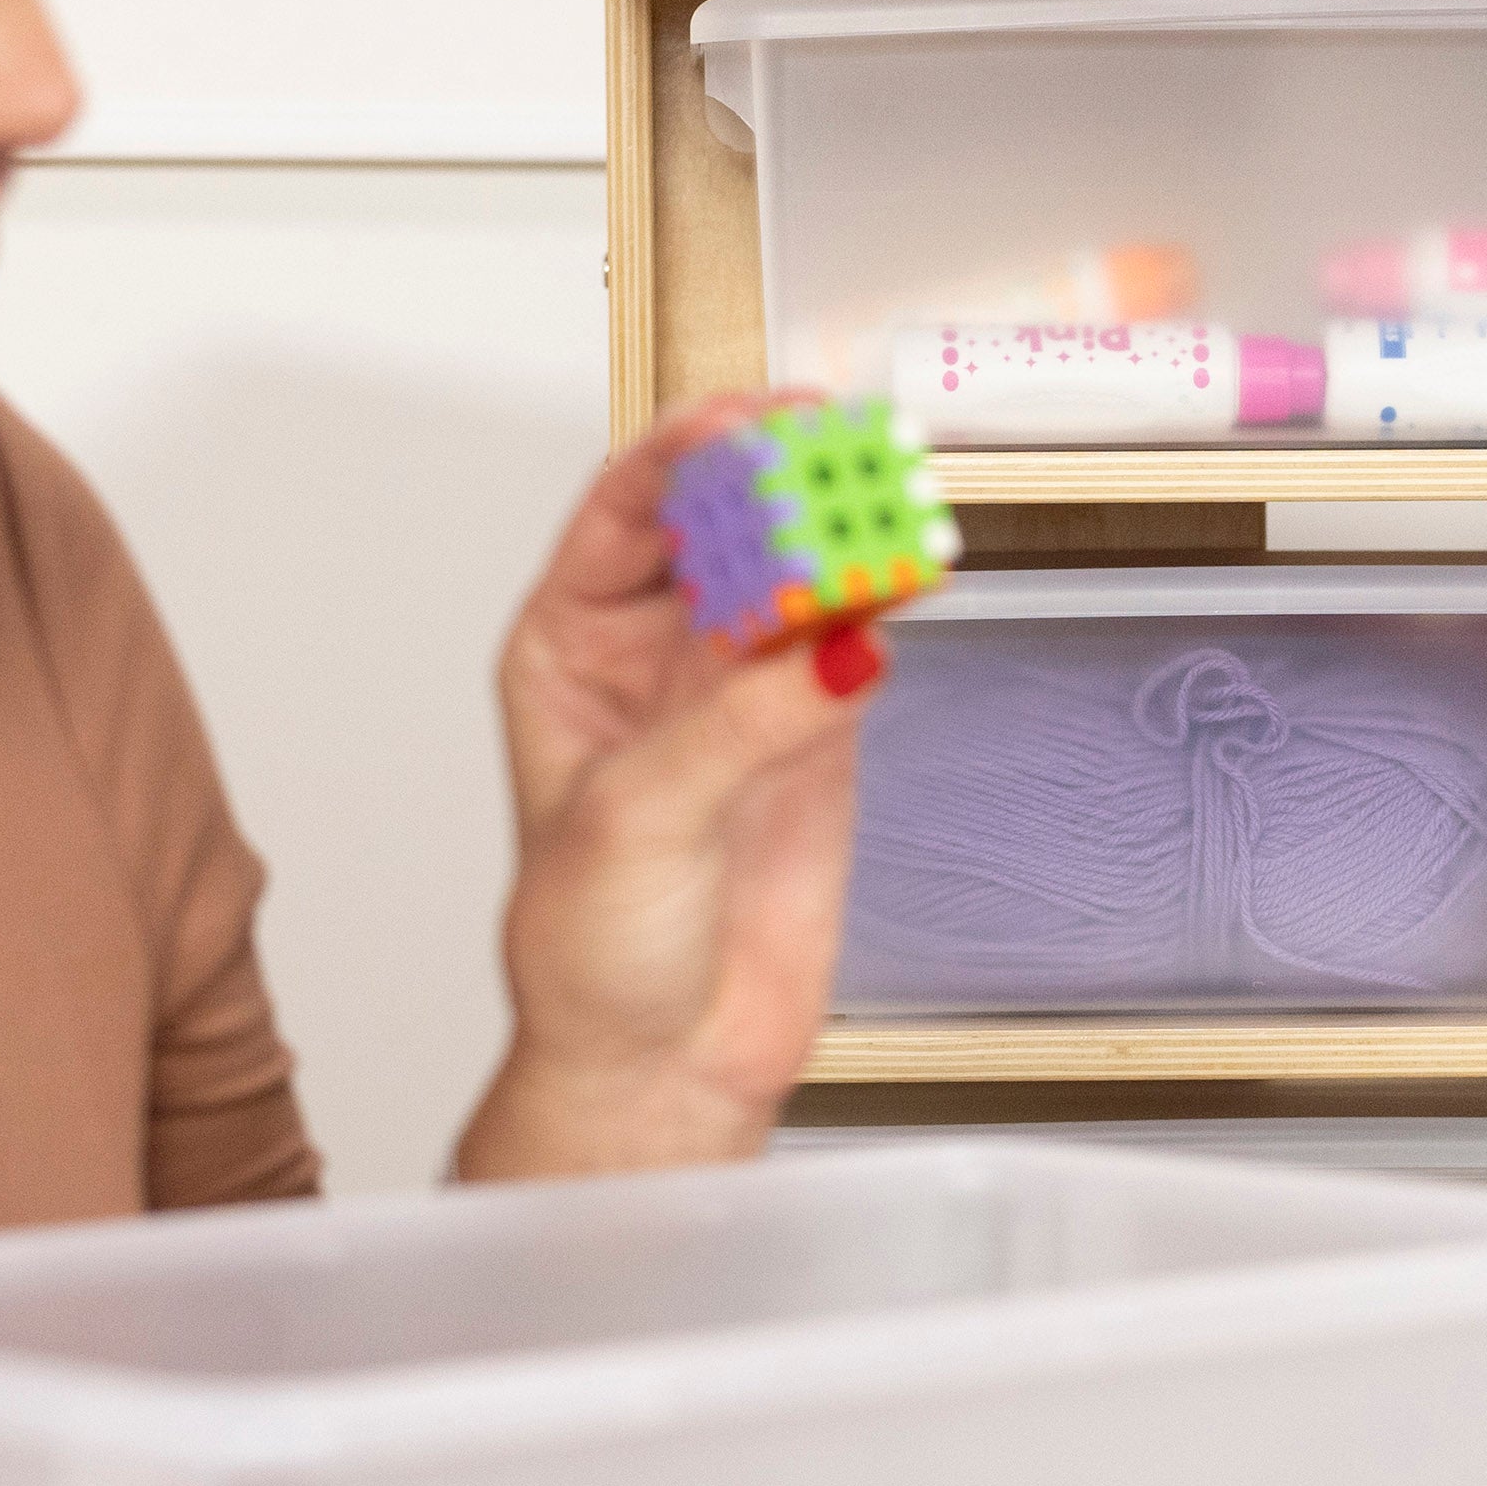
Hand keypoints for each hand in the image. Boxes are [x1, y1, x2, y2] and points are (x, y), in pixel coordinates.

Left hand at [457, 397, 870, 1181]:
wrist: (658, 1063)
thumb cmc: (588, 952)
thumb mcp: (637, 820)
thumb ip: (735, 725)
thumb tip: (826, 649)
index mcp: (569, 647)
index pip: (629, 512)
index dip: (688, 452)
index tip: (749, 422)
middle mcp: (655, 656)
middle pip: (727, 525)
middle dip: (783, 479)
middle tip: (842, 456)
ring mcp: (740, 691)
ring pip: (801, 574)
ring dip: (848, 532)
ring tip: (896, 503)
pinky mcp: (815, 736)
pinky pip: (857, 639)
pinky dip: (890, 599)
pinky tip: (917, 568)